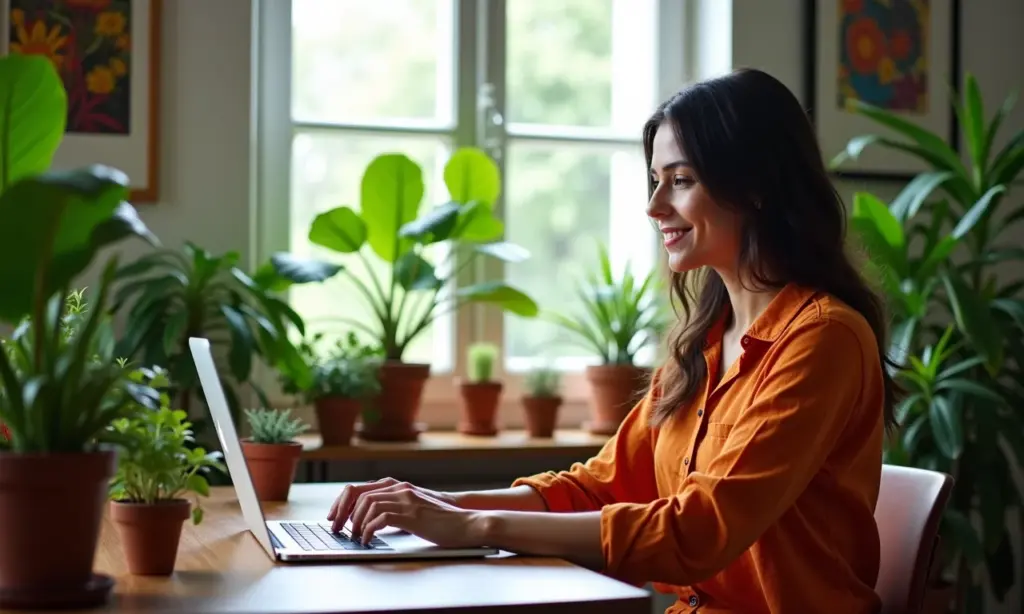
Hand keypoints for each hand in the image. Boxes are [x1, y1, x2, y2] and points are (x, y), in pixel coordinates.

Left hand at [347, 482, 486, 547]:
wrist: (466, 523)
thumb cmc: (441, 521)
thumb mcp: (414, 510)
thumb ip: (395, 510)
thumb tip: (370, 523)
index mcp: (398, 487)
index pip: (360, 488)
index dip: (342, 502)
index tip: (334, 517)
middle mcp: (400, 489)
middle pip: (358, 493)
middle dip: (343, 512)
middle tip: (338, 529)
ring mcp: (406, 499)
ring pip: (367, 504)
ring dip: (356, 522)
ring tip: (355, 536)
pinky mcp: (411, 514)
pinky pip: (380, 518)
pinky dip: (369, 530)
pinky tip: (368, 540)